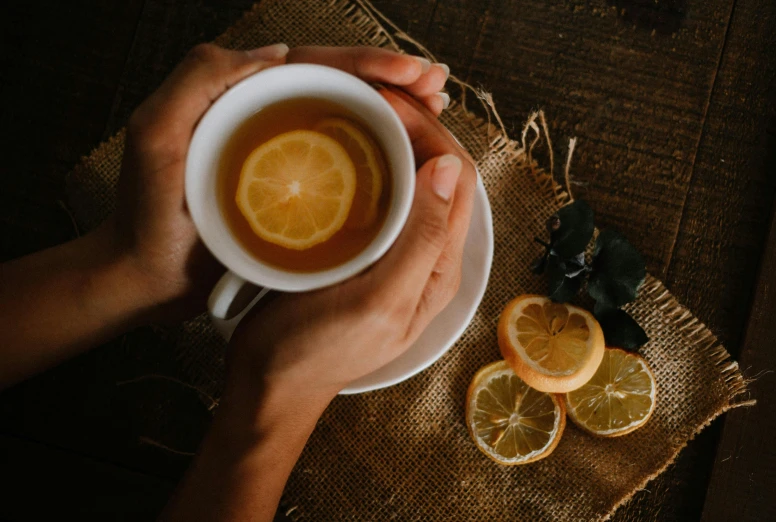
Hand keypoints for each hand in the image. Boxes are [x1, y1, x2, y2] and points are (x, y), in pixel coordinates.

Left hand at [106, 43, 450, 319]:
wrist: (146, 276)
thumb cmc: (147, 214)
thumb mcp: (157, 136)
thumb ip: (199, 79)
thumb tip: (276, 54)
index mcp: (240, 96)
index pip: (312, 64)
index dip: (365, 61)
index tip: (410, 71)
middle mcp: (265, 116)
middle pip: (338, 86)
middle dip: (391, 78)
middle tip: (436, 85)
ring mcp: (280, 152)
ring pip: (344, 118)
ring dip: (391, 109)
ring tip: (434, 109)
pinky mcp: (289, 188)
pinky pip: (338, 160)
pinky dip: (374, 151)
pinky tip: (406, 155)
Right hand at [228, 87, 476, 406]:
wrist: (272, 381)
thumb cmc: (320, 350)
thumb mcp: (378, 301)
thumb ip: (421, 241)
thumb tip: (450, 169)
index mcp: (439, 265)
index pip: (457, 180)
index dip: (431, 133)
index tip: (390, 102)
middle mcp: (424, 253)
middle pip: (436, 173)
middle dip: (413, 126)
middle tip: (372, 92)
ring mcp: (392, 249)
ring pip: (406, 179)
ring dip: (390, 140)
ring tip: (358, 107)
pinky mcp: (361, 248)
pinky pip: (375, 194)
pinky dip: (364, 163)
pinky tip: (339, 147)